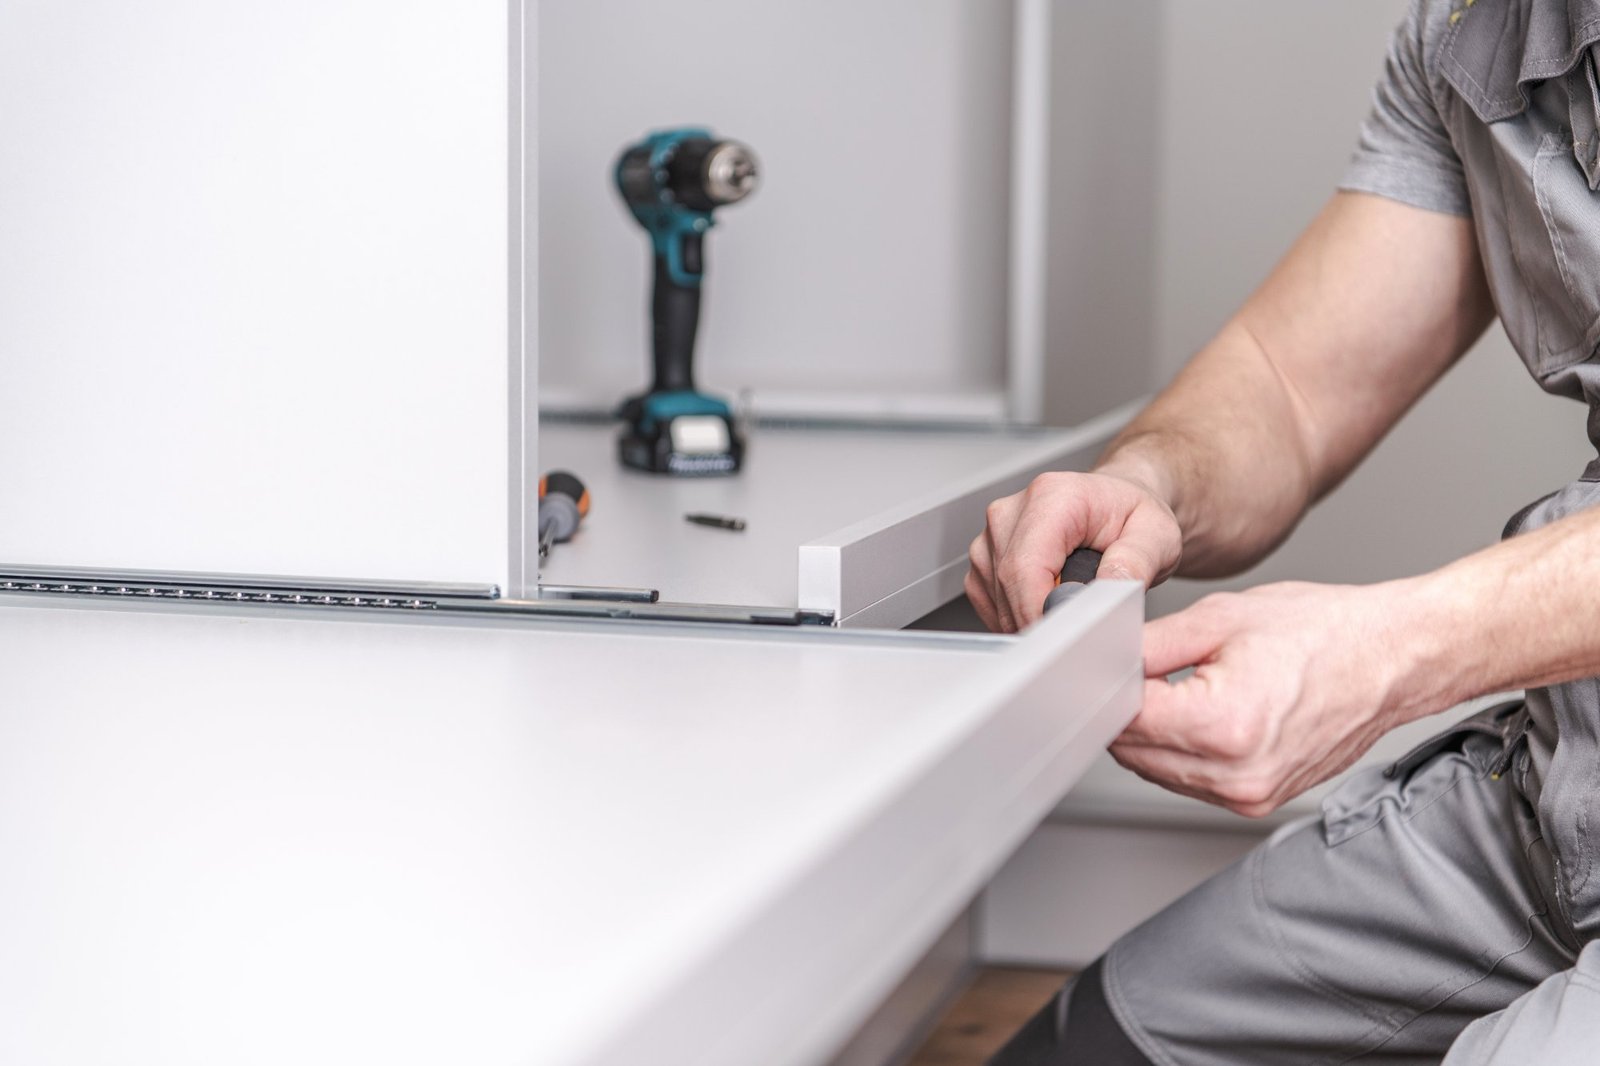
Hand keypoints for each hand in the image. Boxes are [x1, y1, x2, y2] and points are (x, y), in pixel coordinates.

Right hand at [965, 470, 1181, 632]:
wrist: (1116, 508)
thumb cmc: (1131, 517)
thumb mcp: (1158, 535)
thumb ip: (1137, 561)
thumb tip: (1108, 589)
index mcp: (1051, 497)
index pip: (1026, 567)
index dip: (1041, 611)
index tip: (1067, 641)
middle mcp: (1010, 513)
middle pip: (1009, 587)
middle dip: (1042, 621)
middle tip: (1083, 633)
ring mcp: (991, 538)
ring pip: (998, 602)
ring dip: (1032, 619)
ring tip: (1072, 606)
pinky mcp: (983, 562)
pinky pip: (991, 606)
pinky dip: (1020, 617)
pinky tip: (1050, 604)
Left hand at [1112, 581, 1412, 816]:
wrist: (1390, 659)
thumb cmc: (1324, 633)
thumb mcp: (1220, 618)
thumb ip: (1148, 645)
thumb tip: (1102, 659)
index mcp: (1224, 725)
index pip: (1124, 719)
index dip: (1106, 686)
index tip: (1105, 665)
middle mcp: (1236, 773)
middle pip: (1132, 751)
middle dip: (1125, 710)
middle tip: (1143, 670)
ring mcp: (1248, 794)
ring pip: (1154, 770)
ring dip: (1151, 734)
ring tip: (1184, 688)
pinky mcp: (1256, 801)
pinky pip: (1188, 781)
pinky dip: (1180, 751)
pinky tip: (1201, 714)